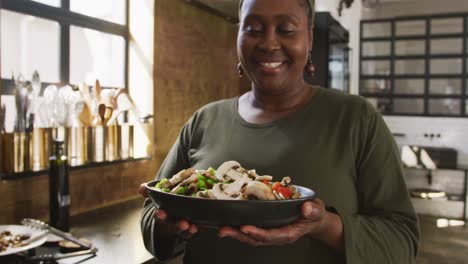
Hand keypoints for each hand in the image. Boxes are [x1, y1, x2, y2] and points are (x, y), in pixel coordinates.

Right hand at [139, 183, 198, 238]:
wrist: (173, 211)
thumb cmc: (165, 202)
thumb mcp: (157, 196)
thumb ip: (149, 192)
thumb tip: (141, 188)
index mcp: (161, 216)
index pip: (159, 217)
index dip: (160, 215)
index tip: (160, 212)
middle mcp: (170, 224)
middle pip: (172, 226)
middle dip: (177, 225)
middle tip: (184, 223)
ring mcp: (181, 228)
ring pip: (184, 231)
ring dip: (189, 229)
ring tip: (194, 226)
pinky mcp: (190, 229)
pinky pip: (193, 231)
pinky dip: (197, 229)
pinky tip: (200, 226)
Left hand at [218, 199, 342, 249]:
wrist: (313, 219)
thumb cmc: (313, 215)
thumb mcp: (316, 211)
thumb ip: (313, 211)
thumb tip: (306, 208)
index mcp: (288, 233)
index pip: (271, 235)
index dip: (257, 233)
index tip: (245, 228)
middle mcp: (276, 236)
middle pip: (255, 239)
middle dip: (238, 235)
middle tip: (224, 229)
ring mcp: (270, 233)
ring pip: (250, 236)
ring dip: (235, 233)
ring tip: (221, 228)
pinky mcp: (265, 228)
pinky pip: (251, 230)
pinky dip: (238, 228)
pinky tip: (229, 223)